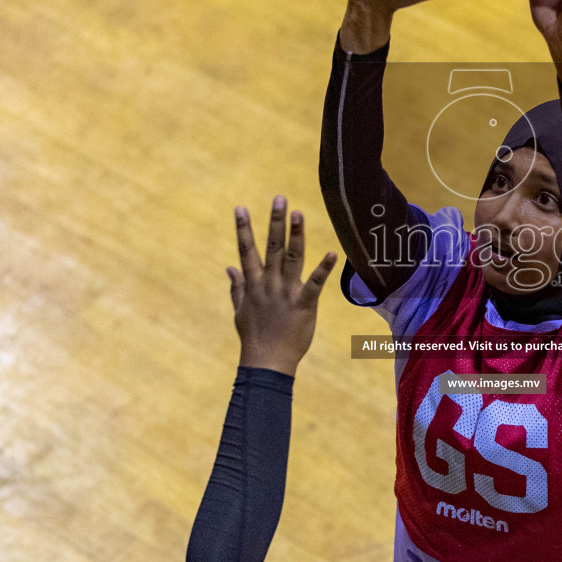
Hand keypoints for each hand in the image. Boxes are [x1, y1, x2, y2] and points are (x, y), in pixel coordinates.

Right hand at [228, 197, 337, 376]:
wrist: (267, 363)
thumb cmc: (253, 337)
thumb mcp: (240, 311)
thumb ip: (236, 287)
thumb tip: (229, 267)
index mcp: (253, 285)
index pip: (246, 251)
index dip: (243, 229)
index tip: (241, 208)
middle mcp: (268, 284)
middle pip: (271, 247)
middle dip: (275, 222)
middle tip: (279, 198)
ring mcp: (286, 293)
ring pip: (291, 258)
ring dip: (295, 235)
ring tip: (299, 213)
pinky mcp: (303, 305)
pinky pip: (315, 284)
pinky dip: (323, 269)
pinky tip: (332, 253)